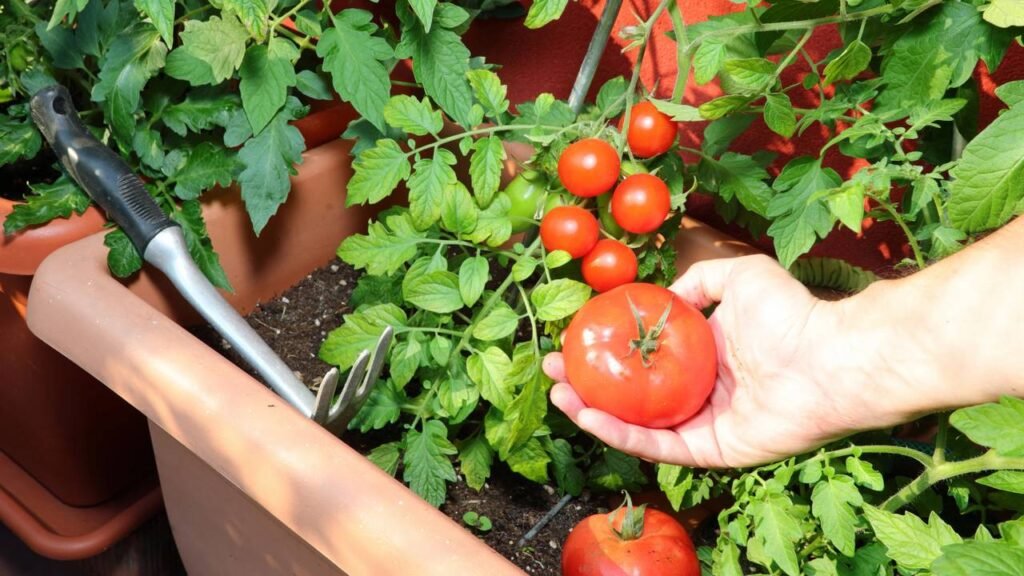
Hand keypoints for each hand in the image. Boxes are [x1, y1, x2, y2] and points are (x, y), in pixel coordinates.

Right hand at [544, 254, 872, 467]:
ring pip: (637, 424)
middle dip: (588, 383)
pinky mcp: (711, 451)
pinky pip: (658, 447)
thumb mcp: (738, 276)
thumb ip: (701, 279)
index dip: (608, 349)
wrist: (827, 357)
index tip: (575, 336)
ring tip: (559, 395)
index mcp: (705, 356)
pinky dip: (620, 434)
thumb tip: (669, 294)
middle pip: (632, 393)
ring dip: (593, 413)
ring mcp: (703, 424)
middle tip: (555, 369)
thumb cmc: (790, 314)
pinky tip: (589, 417)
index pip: (645, 357)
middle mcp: (700, 391)